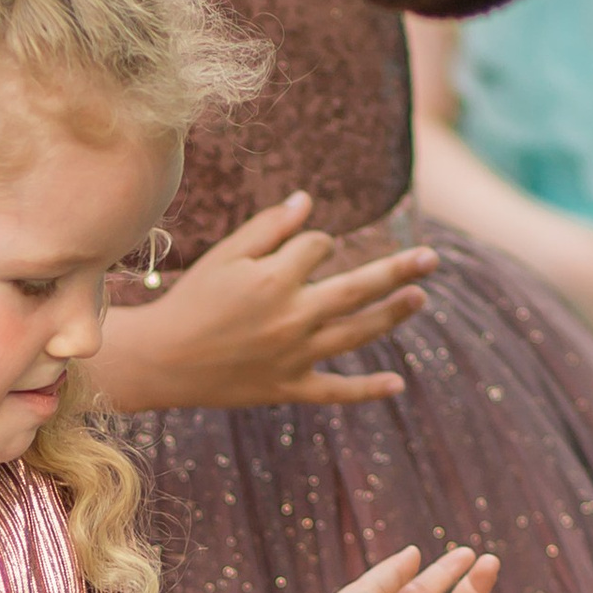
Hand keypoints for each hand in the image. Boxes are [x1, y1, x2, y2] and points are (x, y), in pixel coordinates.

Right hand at [94, 194, 434, 412]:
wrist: (161, 360)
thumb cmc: (192, 300)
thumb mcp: (225, 256)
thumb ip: (269, 228)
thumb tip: (308, 202)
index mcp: (275, 279)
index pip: (319, 248)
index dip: (316, 242)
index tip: (298, 249)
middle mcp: (293, 317)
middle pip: (358, 287)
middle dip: (398, 270)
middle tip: (432, 258)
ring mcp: (295, 356)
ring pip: (357, 333)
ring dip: (392, 315)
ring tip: (420, 298)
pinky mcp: (290, 387)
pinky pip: (336, 390)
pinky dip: (367, 390)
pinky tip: (397, 384)